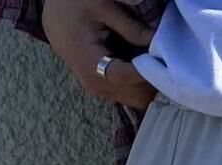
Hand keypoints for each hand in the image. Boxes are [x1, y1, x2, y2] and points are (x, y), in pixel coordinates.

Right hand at [43, 0, 158, 108]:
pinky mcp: (105, 89)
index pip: (130, 79)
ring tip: (157, 59)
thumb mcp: (102, 6)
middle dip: (154, 79)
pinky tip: (146, 62)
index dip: (151, 71)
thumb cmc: (74, 5)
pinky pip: (130, 93)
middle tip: (166, 58)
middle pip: (138, 96)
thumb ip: (130, 26)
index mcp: (92, 66)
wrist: (53, 15)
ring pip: (137, 99)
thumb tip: (157, 40)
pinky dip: (142, 82)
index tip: (168, 59)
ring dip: (150, 82)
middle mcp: (96, 86)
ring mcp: (100, 90)